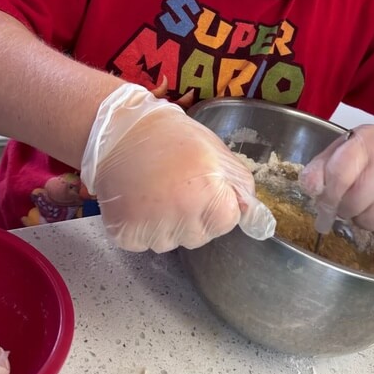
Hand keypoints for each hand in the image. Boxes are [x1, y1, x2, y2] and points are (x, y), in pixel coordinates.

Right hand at [81, 84, 274, 252]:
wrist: (120, 130)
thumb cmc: (173, 136)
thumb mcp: (217, 152)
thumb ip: (240, 185)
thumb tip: (253, 216)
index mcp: (208, 196)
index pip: (227, 222)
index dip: (216, 203)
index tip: (200, 184)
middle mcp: (181, 218)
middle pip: (199, 236)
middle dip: (193, 216)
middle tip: (176, 185)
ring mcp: (150, 229)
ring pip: (171, 243)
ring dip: (166, 225)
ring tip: (154, 191)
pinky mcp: (124, 235)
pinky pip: (143, 243)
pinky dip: (141, 228)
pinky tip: (137, 201)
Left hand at [299, 105, 373, 243]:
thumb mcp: (345, 147)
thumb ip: (322, 166)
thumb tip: (309, 188)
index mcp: (368, 144)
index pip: (339, 175)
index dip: (327, 193)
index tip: (324, 199)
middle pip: (353, 204)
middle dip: (344, 206)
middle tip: (350, 198)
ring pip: (369, 223)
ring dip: (362, 219)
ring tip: (370, 202)